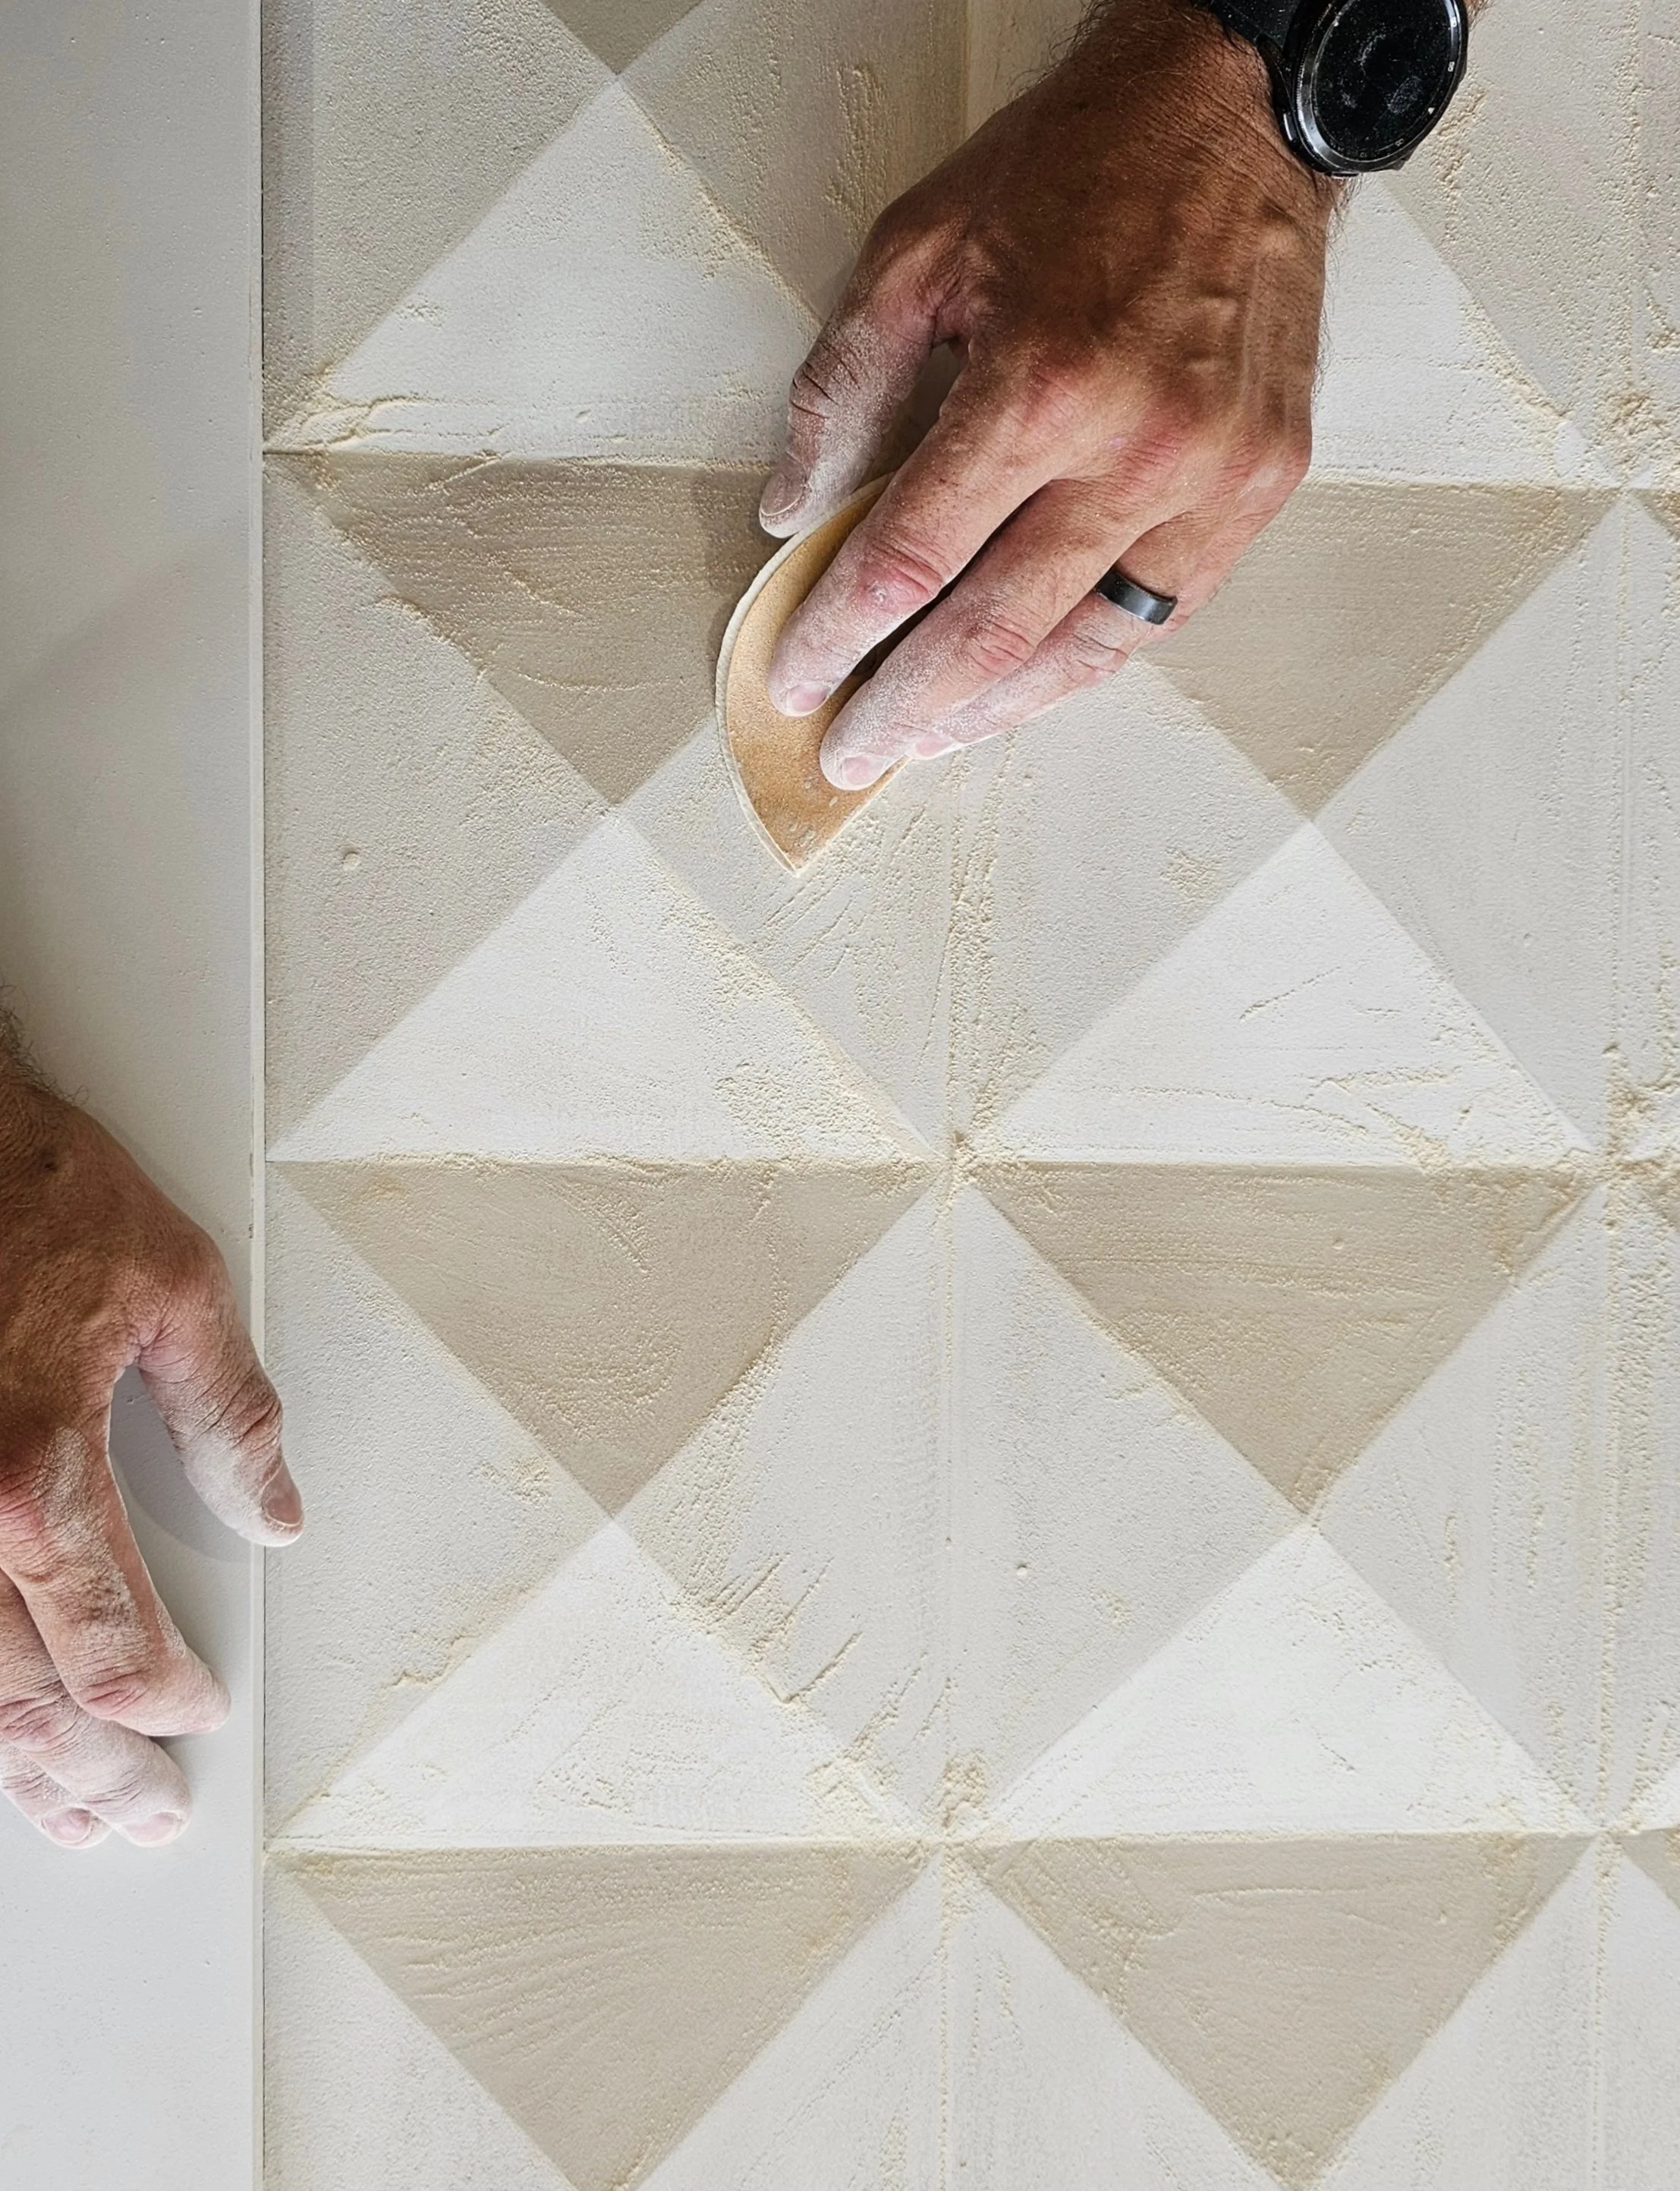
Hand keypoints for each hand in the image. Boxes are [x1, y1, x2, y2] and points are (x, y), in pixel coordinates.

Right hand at [0, 1070, 300, 1848]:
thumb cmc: (24, 1190)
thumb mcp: (171, 1283)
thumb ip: (230, 1412)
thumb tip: (276, 1512)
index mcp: (33, 1469)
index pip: (113, 1645)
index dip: (165, 1700)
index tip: (196, 1714)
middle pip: (22, 1697)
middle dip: (87, 1774)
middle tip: (133, 1820)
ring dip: (12, 1760)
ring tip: (62, 1810)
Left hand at [759, 0, 1333, 786]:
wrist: (1239, 108)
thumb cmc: (1086, 163)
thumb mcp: (919, 247)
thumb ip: (842, 389)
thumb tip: (790, 510)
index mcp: (1039, 385)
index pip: (911, 560)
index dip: (839, 634)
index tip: (796, 677)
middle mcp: (1136, 447)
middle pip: (992, 629)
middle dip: (905, 705)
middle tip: (851, 750)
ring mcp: (1212, 477)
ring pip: (1086, 647)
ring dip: (996, 710)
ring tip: (930, 739)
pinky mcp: (1262, 484)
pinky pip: (1160, 613)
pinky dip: (1083, 662)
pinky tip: (1026, 684)